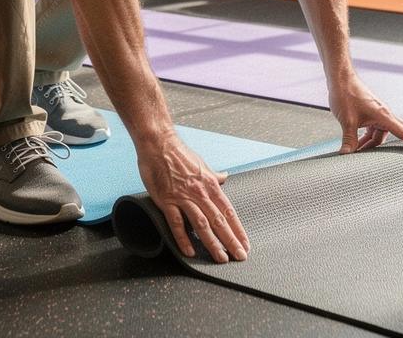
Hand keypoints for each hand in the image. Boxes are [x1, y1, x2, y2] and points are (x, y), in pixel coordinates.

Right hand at [137, 132, 249, 263]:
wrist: (158, 143)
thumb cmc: (179, 153)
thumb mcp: (202, 163)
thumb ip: (214, 175)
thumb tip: (225, 177)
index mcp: (210, 184)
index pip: (228, 211)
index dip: (238, 229)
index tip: (245, 244)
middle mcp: (200, 192)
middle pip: (219, 221)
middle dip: (231, 240)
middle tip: (240, 257)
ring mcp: (183, 197)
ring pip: (202, 224)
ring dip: (213, 243)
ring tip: (221, 258)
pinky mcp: (167, 200)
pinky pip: (177, 223)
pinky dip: (184, 238)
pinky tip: (190, 251)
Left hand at [329, 73, 402, 157]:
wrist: (340, 78)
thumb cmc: (346, 95)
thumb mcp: (347, 120)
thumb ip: (349, 140)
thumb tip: (346, 156)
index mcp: (384, 115)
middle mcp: (384, 114)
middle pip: (400, 132)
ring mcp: (377, 113)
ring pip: (381, 133)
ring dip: (373, 144)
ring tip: (363, 155)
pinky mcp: (369, 112)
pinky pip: (373, 128)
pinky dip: (368, 137)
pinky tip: (360, 144)